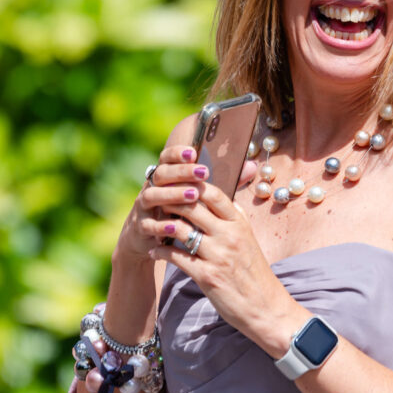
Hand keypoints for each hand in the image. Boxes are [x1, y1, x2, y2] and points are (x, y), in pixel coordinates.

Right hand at [116, 146, 257, 261]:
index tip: (194, 151)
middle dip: (182, 171)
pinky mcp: (140, 228)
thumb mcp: (201, 199)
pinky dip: (160, 224)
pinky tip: (174, 225)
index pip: (168, 157)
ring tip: (193, 195)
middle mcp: (152, 187)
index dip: (178, 153)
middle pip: (162, 173)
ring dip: (172, 194)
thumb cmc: (182, 214)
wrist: (151, 241)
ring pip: (152, 195)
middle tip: (203, 171)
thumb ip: (224, 182)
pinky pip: (147, 224)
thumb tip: (252, 167)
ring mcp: (144, 207)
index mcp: (166, 177)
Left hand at [142, 163, 303, 355]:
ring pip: (181, 229)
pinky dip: (161, 251)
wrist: (266, 307)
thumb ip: (234, 219)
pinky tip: (154, 251)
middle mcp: (230, 235)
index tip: (176, 183)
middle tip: (157, 201)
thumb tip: (219, 198)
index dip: (192, 184)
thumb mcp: (249, 239)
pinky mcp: (207, 276)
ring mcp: (218, 255)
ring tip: (152, 226)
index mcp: (239, 224)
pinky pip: (176, 257)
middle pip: (193, 207)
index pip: (213, 193)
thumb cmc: (254, 273)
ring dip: (162, 226)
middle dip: (171, 201)